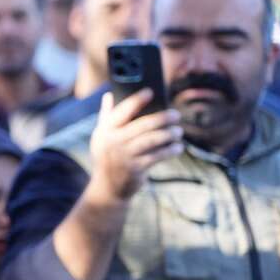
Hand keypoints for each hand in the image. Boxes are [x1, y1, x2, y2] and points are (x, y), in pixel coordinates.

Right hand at [87, 90, 182, 205]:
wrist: (108, 188)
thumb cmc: (107, 157)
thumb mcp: (101, 137)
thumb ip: (106, 116)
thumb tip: (109, 95)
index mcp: (105, 130)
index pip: (121, 111)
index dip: (136, 100)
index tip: (150, 91)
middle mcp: (113, 142)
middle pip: (142, 125)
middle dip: (162, 118)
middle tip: (176, 115)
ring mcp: (124, 156)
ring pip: (152, 140)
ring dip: (169, 134)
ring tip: (178, 131)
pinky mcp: (136, 169)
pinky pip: (157, 156)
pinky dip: (170, 150)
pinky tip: (178, 147)